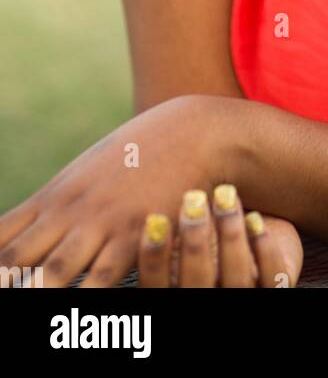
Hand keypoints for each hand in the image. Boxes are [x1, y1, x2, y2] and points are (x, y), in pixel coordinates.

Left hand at [0, 94, 233, 288]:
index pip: (2, 235)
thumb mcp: (87, 172)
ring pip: (55, 271)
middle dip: (1, 280)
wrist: (190, 130)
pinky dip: (88, 297)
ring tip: (24, 298)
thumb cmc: (137, 154)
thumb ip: (57, 204)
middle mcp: (70, 211)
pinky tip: (79, 315)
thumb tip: (24, 231)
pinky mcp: (135, 236)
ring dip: (36, 289)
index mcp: (54, 197)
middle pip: (18, 257)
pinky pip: (105, 278)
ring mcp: (101, 224)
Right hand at [136, 187, 303, 286]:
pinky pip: (272, 277)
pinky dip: (264, 248)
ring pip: (235, 279)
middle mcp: (202, 301)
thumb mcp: (167, 238)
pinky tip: (255, 218)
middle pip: (196, 284)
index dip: (154, 257)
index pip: (155, 287)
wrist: (242, 248)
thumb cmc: (194, 239)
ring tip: (225, 194)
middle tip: (192, 199)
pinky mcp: (270, 289)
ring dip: (230, 234)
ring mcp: (239, 298)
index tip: (154, 218)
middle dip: (195, 241)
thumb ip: (142, 227)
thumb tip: (109, 180)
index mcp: (170, 296)